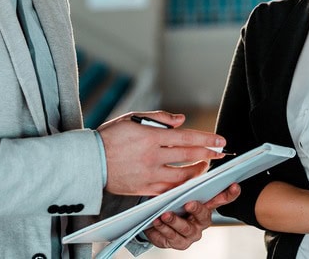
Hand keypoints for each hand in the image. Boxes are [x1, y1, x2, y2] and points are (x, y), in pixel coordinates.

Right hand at [98, 111, 227, 195]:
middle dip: (208, 154)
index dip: (206, 139)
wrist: (88, 161)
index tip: (220, 141)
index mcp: (150, 137)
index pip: (186, 137)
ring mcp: (148, 175)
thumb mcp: (132, 119)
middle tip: (220, 154)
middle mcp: (152, 156)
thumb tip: (182, 120)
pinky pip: (169, 189)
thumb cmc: (110, 137)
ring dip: (197, 171)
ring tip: (205, 166)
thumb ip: (159, 118)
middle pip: (188, 156)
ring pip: (182, 176)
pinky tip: (188, 181)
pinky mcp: (144, 189)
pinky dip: (181, 185)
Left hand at [143, 183, 240, 249]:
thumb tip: (199, 164)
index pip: (221, 199)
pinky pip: (171, 237)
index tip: (234, 186)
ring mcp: (191, 234)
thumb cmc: (170, 202)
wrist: (154, 220)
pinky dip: (163, 229)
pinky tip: (157, 222)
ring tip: (164, 214)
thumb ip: (188, 180)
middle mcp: (201, 221)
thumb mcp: (177, 189)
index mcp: (205, 206)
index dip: (229, 193)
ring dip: (174, 221)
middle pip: (204, 216)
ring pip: (185, 229)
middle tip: (188, 203)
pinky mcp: (179, 243)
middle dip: (196, 209)